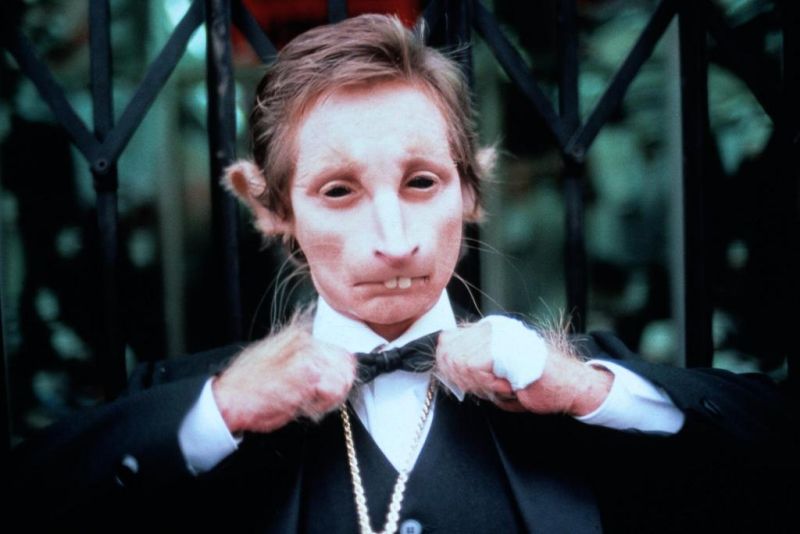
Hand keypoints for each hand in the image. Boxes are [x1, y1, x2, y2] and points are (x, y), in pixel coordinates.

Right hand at [212, 323, 355, 433]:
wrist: (230, 398)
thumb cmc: (248, 385)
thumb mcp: (273, 357)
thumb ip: (299, 355)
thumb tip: (326, 364)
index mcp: (298, 336)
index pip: (339, 352)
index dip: (340, 374)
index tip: (331, 387)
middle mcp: (306, 342)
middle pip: (347, 364)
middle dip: (339, 386)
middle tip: (321, 399)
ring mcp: (309, 357)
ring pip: (343, 379)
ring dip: (331, 397)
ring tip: (311, 404)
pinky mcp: (310, 376)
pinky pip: (334, 392)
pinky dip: (323, 405)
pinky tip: (305, 407)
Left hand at [436, 319, 612, 415]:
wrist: (567, 386)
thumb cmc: (534, 382)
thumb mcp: (495, 372)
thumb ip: (470, 364)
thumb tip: (444, 366)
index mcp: (488, 329)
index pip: (447, 340)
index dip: (447, 366)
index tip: (464, 382)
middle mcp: (491, 327)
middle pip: (448, 352)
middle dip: (461, 378)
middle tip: (486, 387)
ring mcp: (498, 333)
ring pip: (459, 361)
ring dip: (477, 383)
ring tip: (501, 385)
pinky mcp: (503, 345)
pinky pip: (474, 368)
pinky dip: (487, 384)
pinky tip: (506, 385)